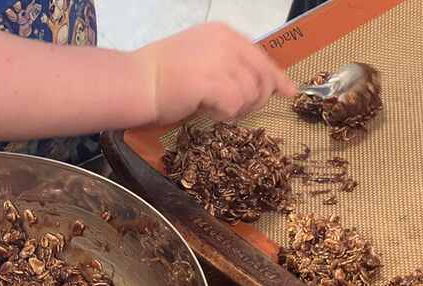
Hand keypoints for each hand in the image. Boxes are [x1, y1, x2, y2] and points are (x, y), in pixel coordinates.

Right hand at [134, 22, 297, 124]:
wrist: (134, 82)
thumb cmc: (157, 75)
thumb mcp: (197, 57)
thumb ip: (224, 64)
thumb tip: (249, 83)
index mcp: (223, 34)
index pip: (260, 56)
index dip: (276, 77)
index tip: (288, 90)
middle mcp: (226, 43)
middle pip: (262, 76)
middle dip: (256, 99)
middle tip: (237, 111)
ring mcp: (221, 61)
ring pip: (251, 93)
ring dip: (238, 109)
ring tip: (216, 110)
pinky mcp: (213, 83)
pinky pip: (236, 104)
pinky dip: (225, 114)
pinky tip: (209, 112)